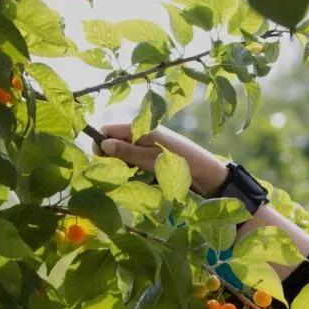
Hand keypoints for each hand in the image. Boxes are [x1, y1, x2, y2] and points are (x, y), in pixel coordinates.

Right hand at [92, 123, 228, 197]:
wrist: (208, 174)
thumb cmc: (180, 163)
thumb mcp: (150, 158)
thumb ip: (127, 151)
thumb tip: (102, 144)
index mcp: (141, 128)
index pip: (108, 130)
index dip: (101, 144)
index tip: (103, 163)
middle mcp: (142, 134)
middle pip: (115, 143)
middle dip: (113, 158)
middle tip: (121, 174)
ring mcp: (148, 146)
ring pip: (125, 155)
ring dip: (125, 167)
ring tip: (135, 178)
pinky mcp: (154, 158)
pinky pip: (136, 162)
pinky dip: (135, 171)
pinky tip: (142, 180)